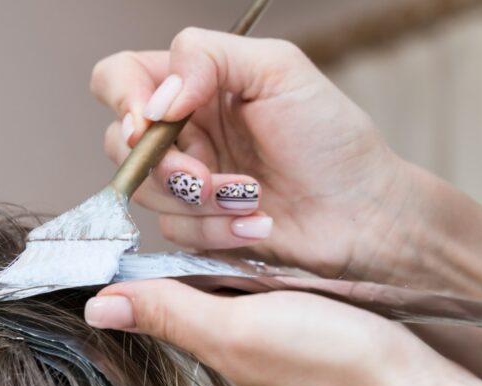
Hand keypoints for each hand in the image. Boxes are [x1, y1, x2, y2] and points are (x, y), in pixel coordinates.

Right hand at [90, 29, 452, 289]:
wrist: (362, 215)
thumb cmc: (333, 139)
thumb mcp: (280, 70)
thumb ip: (209, 57)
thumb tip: (156, 100)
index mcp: (195, 83)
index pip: (119, 77)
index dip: (121, 99)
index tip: (147, 123)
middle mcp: (181, 130)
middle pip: (121, 144)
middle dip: (165, 165)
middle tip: (205, 175)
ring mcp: (184, 181)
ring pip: (144, 193)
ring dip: (199, 200)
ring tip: (252, 197)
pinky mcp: (193, 225)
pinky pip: (172, 232)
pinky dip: (215, 230)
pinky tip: (256, 224)